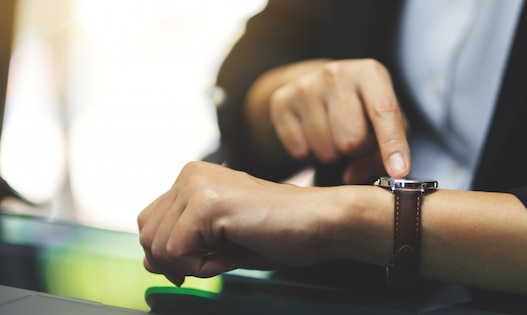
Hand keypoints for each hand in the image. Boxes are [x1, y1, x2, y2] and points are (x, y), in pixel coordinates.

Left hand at [138, 162, 336, 285]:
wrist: (319, 223)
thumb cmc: (279, 231)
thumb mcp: (220, 238)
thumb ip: (182, 244)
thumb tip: (149, 262)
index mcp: (193, 178)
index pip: (150, 222)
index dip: (171, 253)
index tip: (202, 261)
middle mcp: (190, 175)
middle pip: (147, 234)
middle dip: (178, 260)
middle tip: (220, 258)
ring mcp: (196, 186)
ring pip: (157, 246)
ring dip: (193, 264)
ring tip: (230, 251)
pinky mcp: (206, 203)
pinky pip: (176, 252)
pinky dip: (203, 266)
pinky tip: (232, 253)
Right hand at [269, 59, 410, 183]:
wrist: (318, 85)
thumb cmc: (359, 107)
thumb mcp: (383, 122)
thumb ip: (379, 152)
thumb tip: (351, 177)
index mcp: (369, 72)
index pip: (384, 112)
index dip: (392, 145)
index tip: (398, 170)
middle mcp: (336, 73)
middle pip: (352, 139)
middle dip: (356, 150)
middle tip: (354, 140)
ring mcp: (305, 86)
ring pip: (325, 149)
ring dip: (333, 154)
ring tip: (333, 136)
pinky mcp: (282, 101)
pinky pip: (300, 151)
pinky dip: (310, 154)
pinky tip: (314, 136)